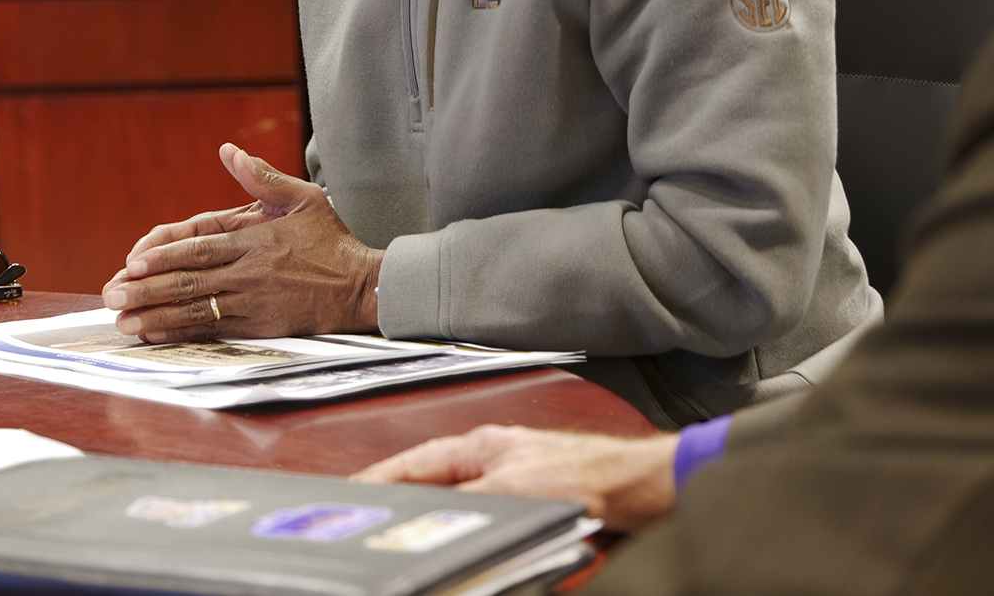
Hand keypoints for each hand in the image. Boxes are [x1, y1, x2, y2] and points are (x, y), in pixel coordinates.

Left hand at [100, 143, 382, 341]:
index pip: (198, 247)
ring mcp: (252, 303)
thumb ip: (262, 177)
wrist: (362, 287)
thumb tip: (230, 152)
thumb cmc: (331, 241)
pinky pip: (212, 332)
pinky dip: (181, 333)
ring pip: (194, 310)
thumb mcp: (302, 197)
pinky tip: (156, 334)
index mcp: (253, 239)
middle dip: (145, 289)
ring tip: (122, 321)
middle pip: (187, 281)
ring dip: (155, 315)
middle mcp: (247, 273)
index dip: (162, 255)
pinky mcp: (258, 327)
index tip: (132, 261)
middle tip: (112, 294)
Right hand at [352, 426, 678, 533]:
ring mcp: (512, 481)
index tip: (354, 494)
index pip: (413, 463)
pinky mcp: (534, 505)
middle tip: (382, 524)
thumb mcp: (509, 489)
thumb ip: (464, 500)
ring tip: (426, 539)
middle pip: (434, 485)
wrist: (639, 488)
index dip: (381, 480)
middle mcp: (493, 459)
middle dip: (410, 505)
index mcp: (479, 444)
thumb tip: (429, 514)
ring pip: (462, 507)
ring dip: (449, 523)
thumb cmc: (588, 472)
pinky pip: (491, 522)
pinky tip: (478, 548)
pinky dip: (480, 535)